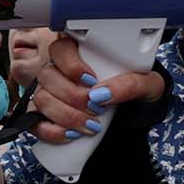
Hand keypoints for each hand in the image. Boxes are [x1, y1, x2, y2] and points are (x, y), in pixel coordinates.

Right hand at [30, 33, 167, 143]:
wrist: (134, 118)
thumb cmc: (137, 93)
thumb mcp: (147, 85)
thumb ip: (131, 83)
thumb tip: (104, 93)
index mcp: (81, 54)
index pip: (60, 48)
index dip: (70, 64)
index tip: (91, 80)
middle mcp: (60, 72)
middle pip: (48, 75)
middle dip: (73, 96)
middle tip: (96, 108)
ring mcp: (49, 94)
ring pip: (42, 99)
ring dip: (66, 115)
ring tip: (91, 125)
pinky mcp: (45, 117)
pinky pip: (35, 123)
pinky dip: (52, 131)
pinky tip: (71, 135)